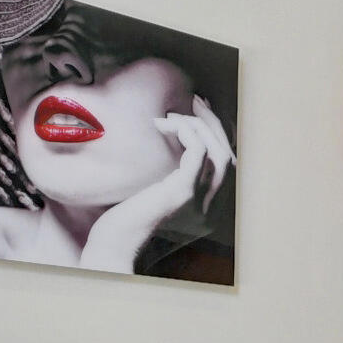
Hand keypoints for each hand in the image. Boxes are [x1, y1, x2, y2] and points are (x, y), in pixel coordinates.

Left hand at [77, 105, 232, 272]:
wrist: (115, 241)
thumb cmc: (128, 215)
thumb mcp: (157, 187)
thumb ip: (173, 170)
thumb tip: (176, 136)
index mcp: (207, 203)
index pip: (226, 161)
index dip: (217, 132)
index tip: (198, 110)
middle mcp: (211, 204)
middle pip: (227, 154)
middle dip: (212, 123)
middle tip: (194, 101)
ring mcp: (199, 199)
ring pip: (218, 152)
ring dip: (197, 125)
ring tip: (172, 116)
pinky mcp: (183, 192)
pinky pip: (198, 152)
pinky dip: (185, 132)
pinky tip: (163, 126)